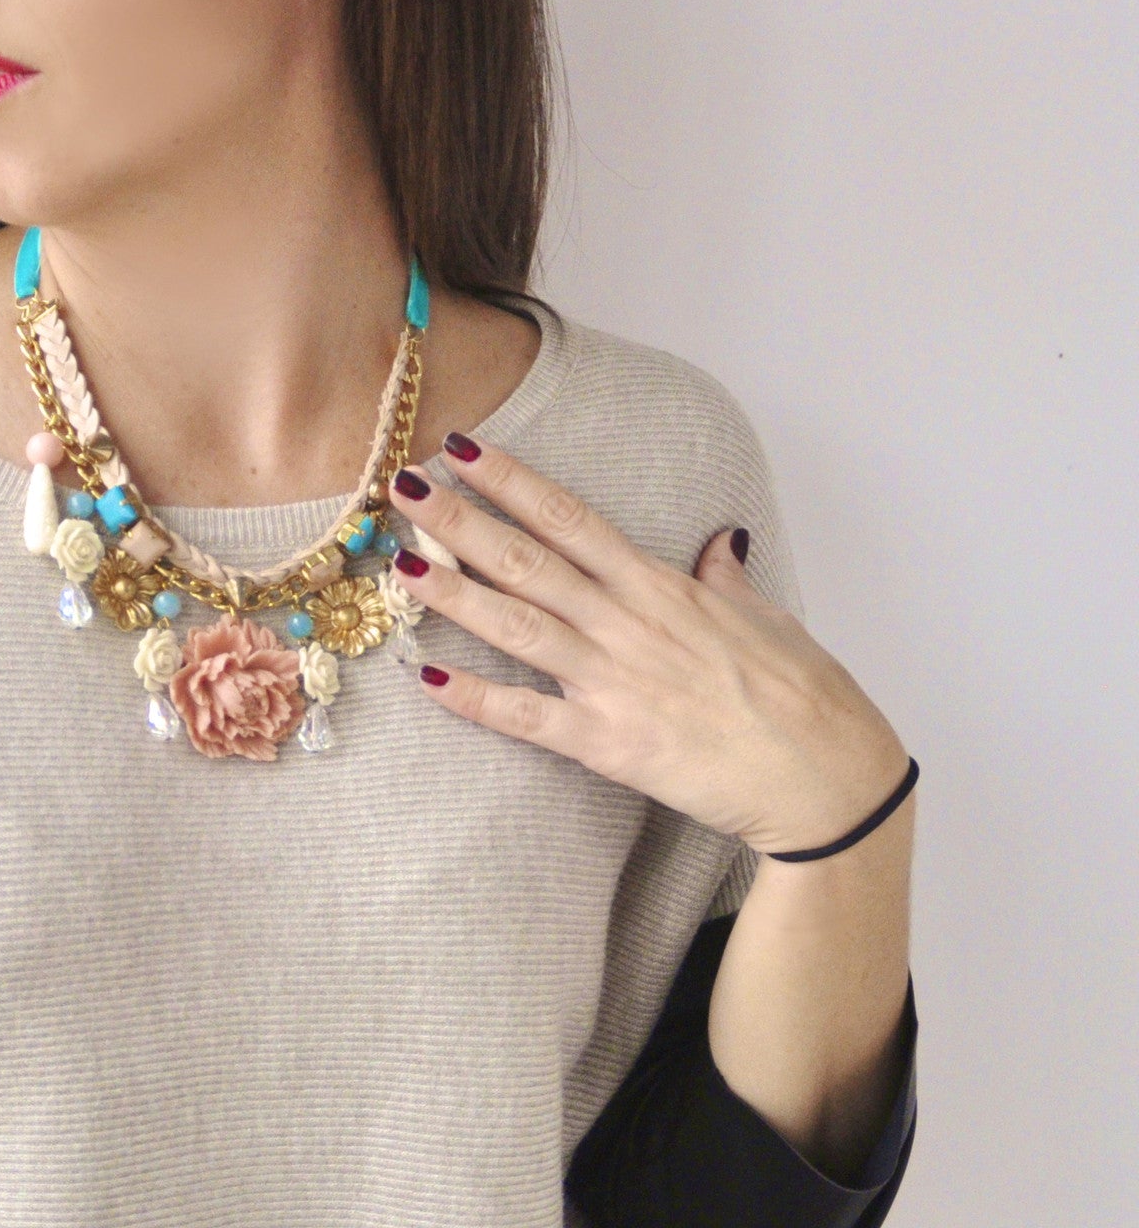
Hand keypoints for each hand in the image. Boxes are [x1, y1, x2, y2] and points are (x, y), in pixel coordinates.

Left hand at [387, 436, 909, 854]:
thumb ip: (726, 579)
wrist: (829, 782)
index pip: (570, 517)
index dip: (512, 480)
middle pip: (527, 560)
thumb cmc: (806, 696)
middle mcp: (627, 624)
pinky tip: (428, 676)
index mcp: (660, 587)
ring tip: (400, 563)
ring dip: (453, 594)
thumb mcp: (766, 618)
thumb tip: (721, 542)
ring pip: (516, 627)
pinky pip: (527, 718)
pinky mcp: (609, 744)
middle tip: (402, 484)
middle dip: (460, 520)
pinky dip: (476, 698)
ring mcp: (614, 683)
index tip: (464, 447)